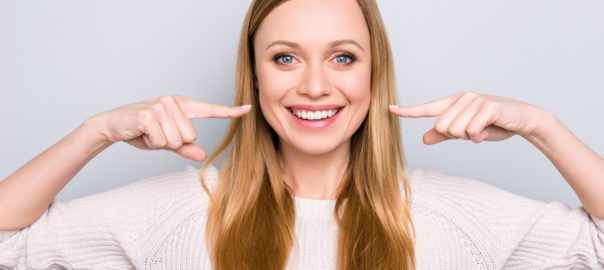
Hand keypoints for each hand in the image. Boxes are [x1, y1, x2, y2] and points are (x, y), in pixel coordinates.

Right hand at [87, 95, 251, 160]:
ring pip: (177, 140)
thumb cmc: (141, 132)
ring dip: (161, 142)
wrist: (112, 125)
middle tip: (156, 134)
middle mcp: (174, 102)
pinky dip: (151, 142)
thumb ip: (185, 147)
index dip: (230, 112)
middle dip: (173, 142)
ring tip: (148, 133)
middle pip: (191, 136)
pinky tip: (142, 132)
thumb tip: (203, 155)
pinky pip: (163, 140)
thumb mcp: (167, 142)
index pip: (210, 110)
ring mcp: (161, 106)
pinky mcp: (150, 114)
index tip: (248, 109)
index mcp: (182, 106)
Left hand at [389, 91, 548, 144]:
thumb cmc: (494, 125)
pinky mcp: (488, 107)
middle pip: (442, 127)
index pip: (427, 108)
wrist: (524, 119)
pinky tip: (489, 130)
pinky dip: (480, 136)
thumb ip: (445, 135)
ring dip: (470, 137)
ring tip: (482, 130)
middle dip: (457, 136)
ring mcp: (475, 100)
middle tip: (473, 132)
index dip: (408, 110)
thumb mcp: (466, 132)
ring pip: (456, 130)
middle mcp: (462, 98)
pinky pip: (471, 131)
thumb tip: (424, 138)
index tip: (390, 109)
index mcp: (454, 102)